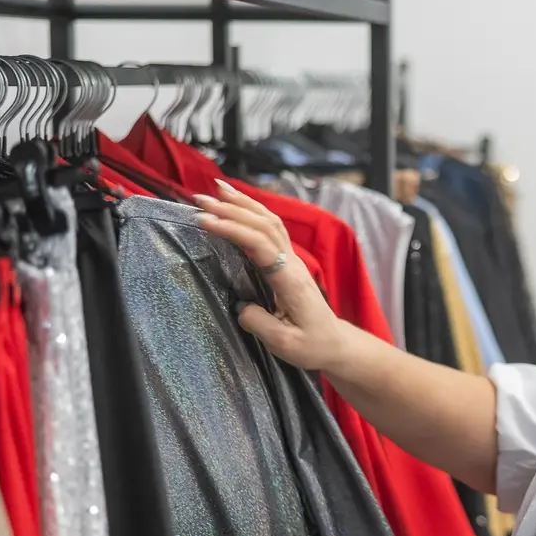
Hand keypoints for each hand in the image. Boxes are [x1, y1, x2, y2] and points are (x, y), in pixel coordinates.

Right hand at [194, 179, 346, 371]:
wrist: (335, 344)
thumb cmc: (312, 345)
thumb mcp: (284, 344)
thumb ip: (258, 323)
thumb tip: (239, 306)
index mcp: (290, 280)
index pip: (260, 245)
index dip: (233, 230)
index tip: (205, 222)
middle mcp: (292, 263)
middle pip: (264, 225)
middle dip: (232, 209)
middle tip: (199, 200)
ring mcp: (292, 260)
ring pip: (269, 222)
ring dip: (243, 204)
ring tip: (216, 190)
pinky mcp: (288, 262)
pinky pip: (271, 230)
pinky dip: (252, 212)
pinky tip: (237, 205)